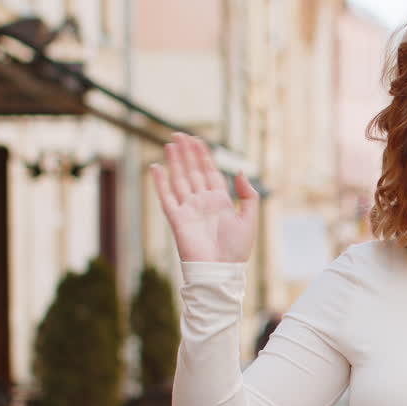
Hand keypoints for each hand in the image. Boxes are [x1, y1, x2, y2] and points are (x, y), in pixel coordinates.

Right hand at [150, 133, 258, 262]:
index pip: (210, 172)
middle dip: (187, 153)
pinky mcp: (177, 219)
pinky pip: (166, 197)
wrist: (221, 271)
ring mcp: (189, 209)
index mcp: (220, 201)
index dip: (203, 155)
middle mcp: (202, 202)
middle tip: (179, 134)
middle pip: (193, 171)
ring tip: (170, 144)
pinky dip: (160, 182)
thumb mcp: (250, 219)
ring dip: (175, 162)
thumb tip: (239, 172)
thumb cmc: (237, 250)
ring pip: (180, 179)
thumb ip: (248, 195)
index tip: (197, 139)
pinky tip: (156, 167)